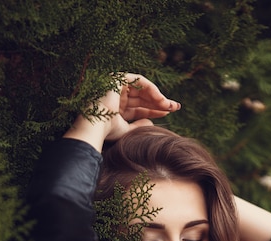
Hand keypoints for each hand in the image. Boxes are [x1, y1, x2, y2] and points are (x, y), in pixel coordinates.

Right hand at [64, 73, 180, 150]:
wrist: (95, 125)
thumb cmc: (107, 131)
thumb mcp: (126, 130)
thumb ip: (138, 126)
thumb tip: (150, 122)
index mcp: (116, 108)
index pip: (139, 108)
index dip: (154, 110)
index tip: (167, 113)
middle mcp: (116, 96)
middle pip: (143, 98)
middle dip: (159, 102)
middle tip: (175, 107)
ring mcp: (116, 86)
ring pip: (143, 90)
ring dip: (158, 97)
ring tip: (171, 105)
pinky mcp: (117, 79)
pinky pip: (139, 81)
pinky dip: (151, 89)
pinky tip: (162, 99)